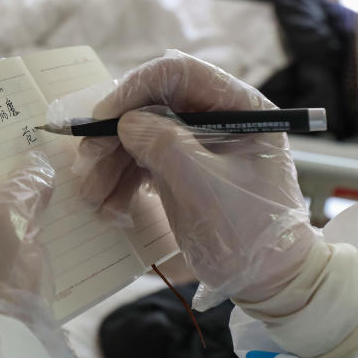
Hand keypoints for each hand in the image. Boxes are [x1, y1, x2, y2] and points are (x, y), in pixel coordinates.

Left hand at [0, 152, 76, 357]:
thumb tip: (36, 163)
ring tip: (72, 208)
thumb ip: (28, 182)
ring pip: (2, 224)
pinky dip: (28, 248)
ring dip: (33, 218)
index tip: (41, 145)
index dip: (8, 151)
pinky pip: (5, 254)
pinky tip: (61, 243)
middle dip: (26, 186)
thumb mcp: (14, 215)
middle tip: (65, 176)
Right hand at [72, 50, 323, 309]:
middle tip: (88, 162)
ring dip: (108, 163)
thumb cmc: (252, 232)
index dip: (136, 87)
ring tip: (92, 196)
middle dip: (114, 134)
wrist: (268, 283)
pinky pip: (138, 162)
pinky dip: (118, 182)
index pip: (180, 74)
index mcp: (239, 107)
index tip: (103, 116)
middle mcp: (215, 117)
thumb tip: (126, 122)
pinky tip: (109, 207)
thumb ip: (164, 145)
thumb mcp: (205, 186)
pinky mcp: (179, 169)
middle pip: (149, 105)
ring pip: (137, 135)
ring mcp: (194, 144)